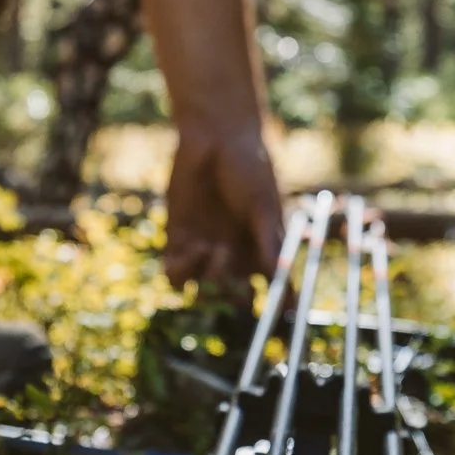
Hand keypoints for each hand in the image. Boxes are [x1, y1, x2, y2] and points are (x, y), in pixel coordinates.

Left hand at [163, 124, 283, 291]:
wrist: (215, 137)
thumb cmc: (248, 167)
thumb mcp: (262, 205)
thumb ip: (268, 242)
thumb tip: (278, 278)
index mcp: (260, 251)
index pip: (268, 290)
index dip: (273, 307)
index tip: (277, 317)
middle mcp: (233, 256)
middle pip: (230, 298)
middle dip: (232, 297)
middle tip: (234, 284)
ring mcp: (204, 251)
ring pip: (201, 291)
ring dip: (208, 280)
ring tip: (214, 249)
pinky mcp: (177, 241)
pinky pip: (175, 275)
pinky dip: (182, 271)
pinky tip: (194, 249)